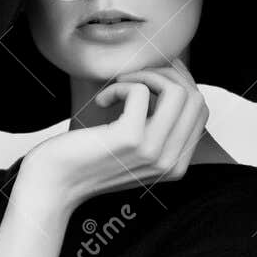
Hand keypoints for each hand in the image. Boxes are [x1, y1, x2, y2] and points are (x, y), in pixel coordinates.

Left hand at [17, 61, 208, 210]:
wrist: (55, 183)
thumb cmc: (88, 159)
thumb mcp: (133, 148)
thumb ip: (157, 127)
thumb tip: (172, 80)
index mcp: (176, 165)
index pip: (201, 111)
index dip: (180, 83)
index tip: (153, 76)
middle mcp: (170, 162)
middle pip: (195, 98)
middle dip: (168, 74)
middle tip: (136, 76)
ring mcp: (152, 152)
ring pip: (178, 91)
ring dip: (147, 74)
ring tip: (122, 83)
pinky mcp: (130, 139)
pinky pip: (140, 90)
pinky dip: (120, 84)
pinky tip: (102, 99)